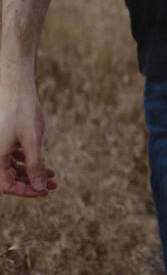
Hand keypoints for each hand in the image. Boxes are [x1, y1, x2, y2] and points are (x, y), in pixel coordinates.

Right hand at [0, 75, 56, 196]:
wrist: (13, 84)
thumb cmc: (22, 110)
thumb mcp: (31, 140)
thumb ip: (34, 165)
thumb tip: (40, 187)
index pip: (7, 185)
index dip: (27, 191)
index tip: (46, 191)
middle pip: (8, 177)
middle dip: (32, 182)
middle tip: (53, 184)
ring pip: (10, 166)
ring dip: (31, 171)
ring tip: (53, 173)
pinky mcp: (1, 136)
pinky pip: (10, 155)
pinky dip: (26, 159)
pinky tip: (42, 160)